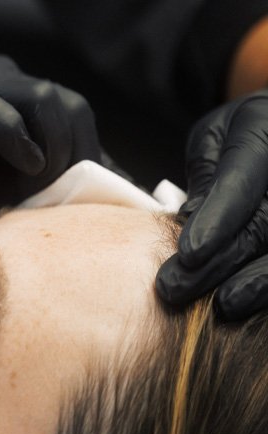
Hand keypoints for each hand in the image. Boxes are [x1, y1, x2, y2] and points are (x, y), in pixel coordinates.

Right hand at [0, 54, 101, 256]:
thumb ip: (32, 183)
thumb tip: (91, 204)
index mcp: (5, 98)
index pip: (72, 119)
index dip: (93, 162)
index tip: (98, 208)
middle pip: (68, 106)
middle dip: (81, 157)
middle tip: (67, 203)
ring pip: (42, 98)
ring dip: (57, 150)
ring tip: (43, 191)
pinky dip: (14, 137)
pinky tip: (21, 171)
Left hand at [157, 90, 267, 318]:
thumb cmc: (240, 132)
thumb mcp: (214, 137)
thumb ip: (207, 174)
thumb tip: (191, 222)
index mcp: (264, 126)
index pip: (242, 181)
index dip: (219, 220)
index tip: (189, 253)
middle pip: (265, 223)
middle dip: (222, 261)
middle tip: (175, 289)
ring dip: (257, 282)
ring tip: (222, 307)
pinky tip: (248, 301)